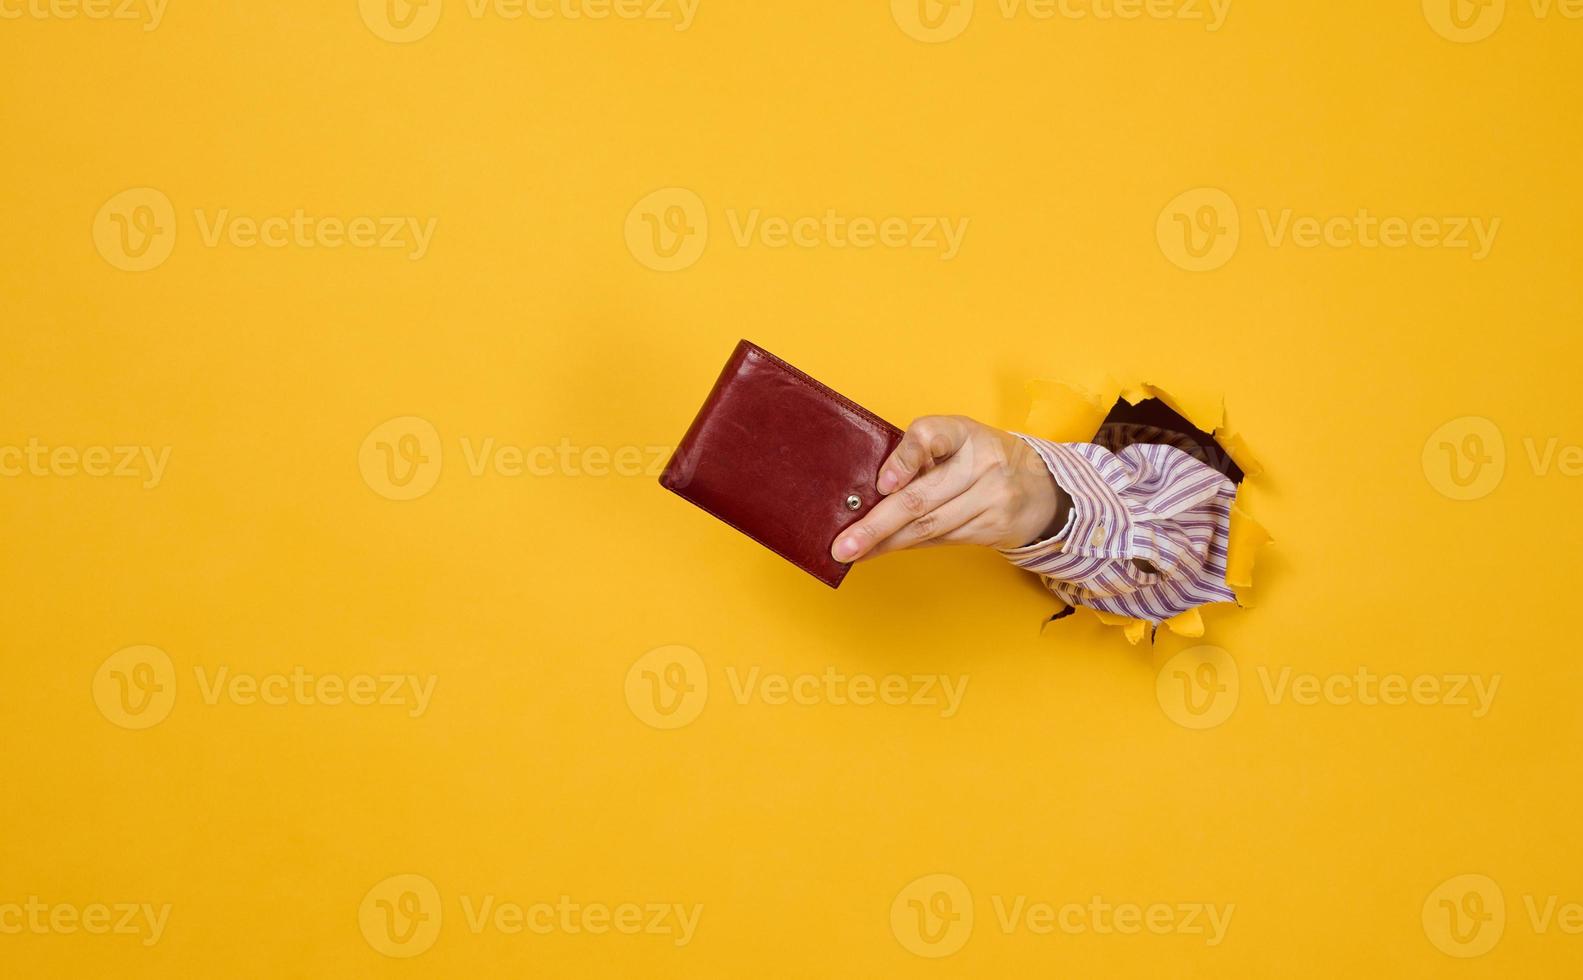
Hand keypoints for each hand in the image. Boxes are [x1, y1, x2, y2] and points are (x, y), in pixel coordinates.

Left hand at [830, 415, 1070, 561]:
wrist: (1044, 488)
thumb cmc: (983, 458)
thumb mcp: (959, 440)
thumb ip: (920, 455)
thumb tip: (868, 490)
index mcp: (966, 432)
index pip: (930, 436)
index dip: (904, 460)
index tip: (882, 484)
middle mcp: (982, 463)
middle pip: (920, 498)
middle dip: (875, 525)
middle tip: (842, 544)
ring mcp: (992, 498)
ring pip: (927, 526)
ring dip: (885, 543)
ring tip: (852, 553)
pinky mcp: (994, 528)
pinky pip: (940, 540)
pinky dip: (905, 545)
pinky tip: (882, 550)